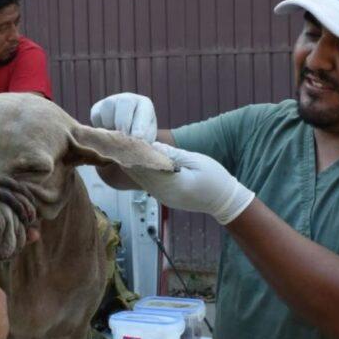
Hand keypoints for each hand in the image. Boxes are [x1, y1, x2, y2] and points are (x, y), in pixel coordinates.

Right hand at [90, 92, 157, 142]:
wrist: (127, 133)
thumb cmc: (141, 137)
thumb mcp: (148, 138)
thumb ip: (146, 140)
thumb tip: (138, 141)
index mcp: (144, 104)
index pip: (141, 112)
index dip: (139, 127)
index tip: (137, 138)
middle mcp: (127, 98)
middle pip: (123, 108)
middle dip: (124, 126)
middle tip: (124, 140)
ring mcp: (111, 101)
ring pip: (108, 112)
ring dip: (112, 128)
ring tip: (118, 137)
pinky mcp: (97, 107)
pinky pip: (96, 117)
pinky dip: (101, 128)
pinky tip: (109, 132)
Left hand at [124, 142, 254, 224]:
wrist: (224, 202)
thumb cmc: (215, 179)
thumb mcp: (196, 161)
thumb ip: (172, 154)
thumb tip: (151, 145)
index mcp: (176, 185)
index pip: (148, 166)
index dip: (134, 150)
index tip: (123, 136)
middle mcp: (165, 194)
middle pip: (139, 172)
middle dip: (126, 154)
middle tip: (113, 136)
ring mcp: (162, 197)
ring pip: (138, 177)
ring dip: (127, 161)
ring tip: (116, 143)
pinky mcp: (162, 196)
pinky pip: (144, 181)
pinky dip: (135, 168)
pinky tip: (127, 155)